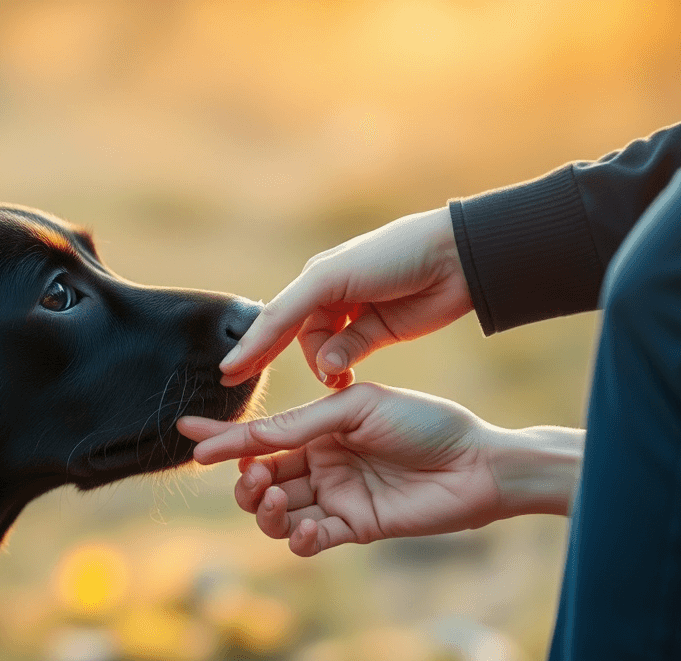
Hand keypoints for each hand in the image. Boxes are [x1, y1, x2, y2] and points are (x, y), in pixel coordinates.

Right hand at [178, 383, 581, 555]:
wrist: (479, 463)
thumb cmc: (424, 423)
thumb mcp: (354, 410)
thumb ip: (297, 428)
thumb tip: (244, 441)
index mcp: (320, 428)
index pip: (259, 436)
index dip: (222, 438)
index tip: (187, 434)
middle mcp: (322, 463)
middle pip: (259, 478)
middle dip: (243, 481)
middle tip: (253, 478)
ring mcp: (336, 497)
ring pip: (276, 512)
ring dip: (262, 509)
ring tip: (270, 499)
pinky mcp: (354, 529)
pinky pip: (308, 538)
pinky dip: (295, 537)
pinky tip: (301, 529)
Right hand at [218, 208, 470, 389]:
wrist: (454, 257)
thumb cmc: (392, 254)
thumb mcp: (335, 277)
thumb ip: (300, 312)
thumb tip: (318, 365)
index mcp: (317, 277)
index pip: (275, 317)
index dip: (250, 345)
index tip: (226, 372)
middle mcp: (330, 297)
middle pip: (293, 337)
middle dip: (274, 360)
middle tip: (245, 385)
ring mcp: (354, 317)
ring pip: (322, 352)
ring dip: (323, 366)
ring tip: (336, 377)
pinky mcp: (378, 334)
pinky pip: (347, 357)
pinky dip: (342, 368)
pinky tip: (344, 376)